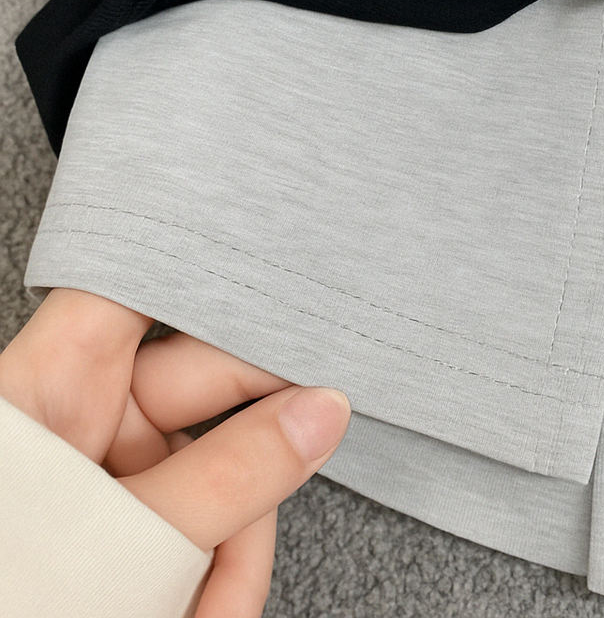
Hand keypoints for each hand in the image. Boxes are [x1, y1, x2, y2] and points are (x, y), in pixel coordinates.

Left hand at [0, 287, 350, 617]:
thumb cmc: (13, 602)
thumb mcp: (123, 547)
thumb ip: (233, 474)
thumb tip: (322, 413)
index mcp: (42, 388)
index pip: (134, 287)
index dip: (208, 272)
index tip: (288, 290)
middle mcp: (74, 414)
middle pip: (199, 381)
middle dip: (254, 446)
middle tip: (308, 454)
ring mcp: (103, 467)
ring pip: (211, 461)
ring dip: (235, 537)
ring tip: (221, 610)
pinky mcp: (124, 518)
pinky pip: (198, 514)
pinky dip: (215, 568)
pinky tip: (210, 615)